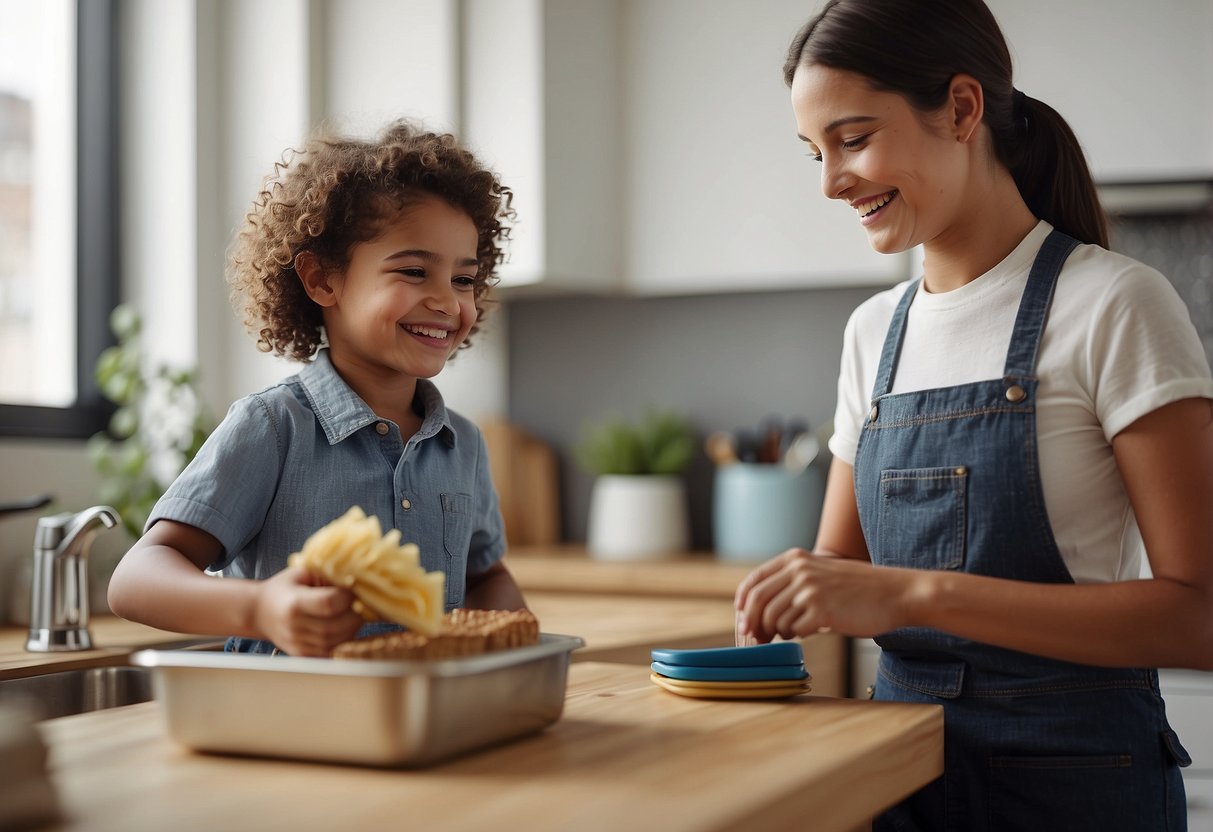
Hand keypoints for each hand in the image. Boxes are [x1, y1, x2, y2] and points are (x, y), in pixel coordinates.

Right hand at [252, 567, 363, 655]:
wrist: (259, 612)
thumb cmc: (283, 588)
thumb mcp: (302, 573)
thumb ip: (327, 574)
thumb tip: (358, 577)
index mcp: (294, 603)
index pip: (329, 603)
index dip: (348, 596)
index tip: (356, 588)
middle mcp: (295, 627)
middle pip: (336, 625)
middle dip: (356, 614)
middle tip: (364, 602)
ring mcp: (299, 645)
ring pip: (338, 641)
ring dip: (353, 627)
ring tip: (357, 613)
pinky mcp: (304, 655)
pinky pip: (332, 651)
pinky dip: (345, 640)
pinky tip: (347, 626)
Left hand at [734, 548, 922, 642]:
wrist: (895, 593)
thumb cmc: (859, 589)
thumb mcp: (821, 573)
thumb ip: (793, 582)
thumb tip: (759, 611)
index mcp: (796, 558)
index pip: (754, 581)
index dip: (743, 603)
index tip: (742, 619)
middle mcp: (799, 570)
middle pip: (757, 602)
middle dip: (753, 624)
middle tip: (757, 639)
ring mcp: (809, 589)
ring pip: (773, 619)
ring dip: (778, 632)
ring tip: (794, 631)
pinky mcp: (821, 610)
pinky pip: (793, 630)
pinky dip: (798, 635)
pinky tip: (810, 630)